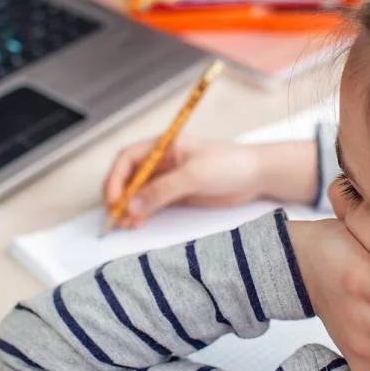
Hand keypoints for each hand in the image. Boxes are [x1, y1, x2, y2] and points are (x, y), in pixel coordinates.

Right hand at [103, 140, 269, 228]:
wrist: (256, 176)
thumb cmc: (229, 164)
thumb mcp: (194, 175)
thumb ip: (162, 190)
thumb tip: (132, 205)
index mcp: (162, 146)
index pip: (128, 159)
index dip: (115, 178)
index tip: (114, 199)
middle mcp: (161, 162)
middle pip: (128, 177)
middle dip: (119, 195)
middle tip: (115, 216)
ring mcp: (168, 179)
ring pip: (138, 193)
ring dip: (129, 207)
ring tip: (126, 224)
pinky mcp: (177, 195)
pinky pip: (151, 204)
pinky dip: (142, 213)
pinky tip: (138, 223)